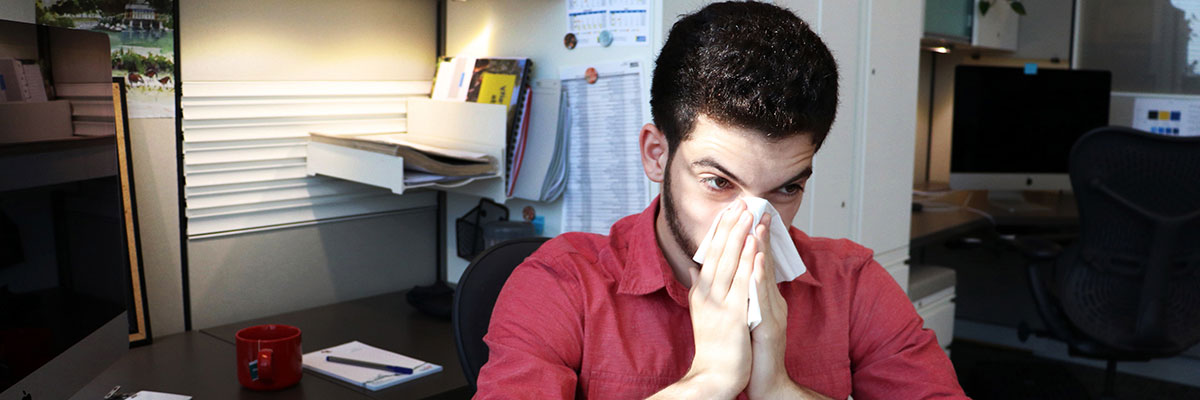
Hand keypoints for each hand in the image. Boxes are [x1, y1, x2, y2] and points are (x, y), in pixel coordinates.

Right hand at [675, 200, 757, 397]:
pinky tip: (754, 246)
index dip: (721, 230)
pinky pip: (742, 284)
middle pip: (719, 252)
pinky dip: (748, 263)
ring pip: (730, 262)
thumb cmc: (713, 346)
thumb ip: (699, 289)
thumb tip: (694, 269)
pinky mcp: (733, 315)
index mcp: (701, 291)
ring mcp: (720, 303)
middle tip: (741, 202)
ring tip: (748, 214)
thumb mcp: (702, 312)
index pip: (710, 253)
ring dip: (739, 236)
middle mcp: (707, 293)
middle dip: (731, 226)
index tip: (730, 210)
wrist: (714, 375)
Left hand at [746, 213, 794, 398]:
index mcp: (764, 300)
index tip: (750, 217)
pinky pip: (763, 298)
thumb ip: (741, 296)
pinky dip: (761, 277)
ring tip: (757, 227)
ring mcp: (772, 313)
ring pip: (765, 277)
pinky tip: (758, 262)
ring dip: (762, 250)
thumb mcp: (746, 318)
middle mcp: (772, 302)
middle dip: (761, 236)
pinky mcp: (769, 325)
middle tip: (758, 210)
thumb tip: (732, 278)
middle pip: (766, 264)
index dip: (755, 240)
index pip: (759, 264)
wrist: (764, 380)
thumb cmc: (754, 351)